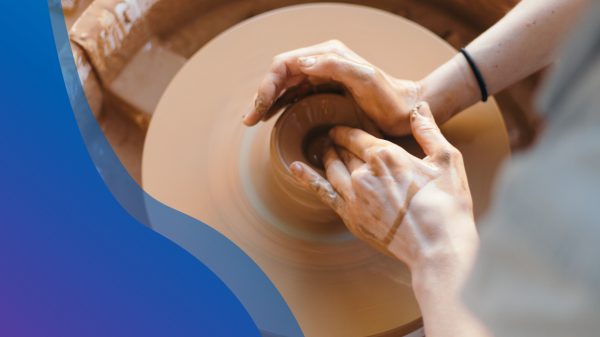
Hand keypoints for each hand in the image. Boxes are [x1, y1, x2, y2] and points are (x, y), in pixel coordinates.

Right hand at [243, 40, 420, 135]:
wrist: (405, 109)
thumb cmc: (389, 97)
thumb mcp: (365, 79)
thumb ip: (335, 67)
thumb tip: (302, 65)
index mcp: (327, 55)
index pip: (285, 64)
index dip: (268, 84)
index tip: (260, 108)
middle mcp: (322, 62)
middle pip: (280, 75)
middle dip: (262, 95)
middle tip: (249, 120)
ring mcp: (323, 77)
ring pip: (285, 86)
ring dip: (267, 101)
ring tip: (253, 120)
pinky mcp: (325, 92)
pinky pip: (295, 95)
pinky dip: (280, 105)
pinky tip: (272, 118)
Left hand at [289, 102, 477, 272]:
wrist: (438, 247)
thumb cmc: (447, 204)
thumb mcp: (447, 160)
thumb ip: (428, 131)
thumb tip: (418, 108)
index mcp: (385, 155)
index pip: (357, 135)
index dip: (347, 131)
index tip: (341, 128)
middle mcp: (363, 172)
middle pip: (343, 150)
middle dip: (336, 142)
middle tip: (331, 137)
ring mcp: (353, 196)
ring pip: (332, 168)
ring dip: (326, 156)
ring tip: (324, 150)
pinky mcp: (350, 217)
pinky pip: (323, 192)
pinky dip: (308, 178)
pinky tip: (295, 169)